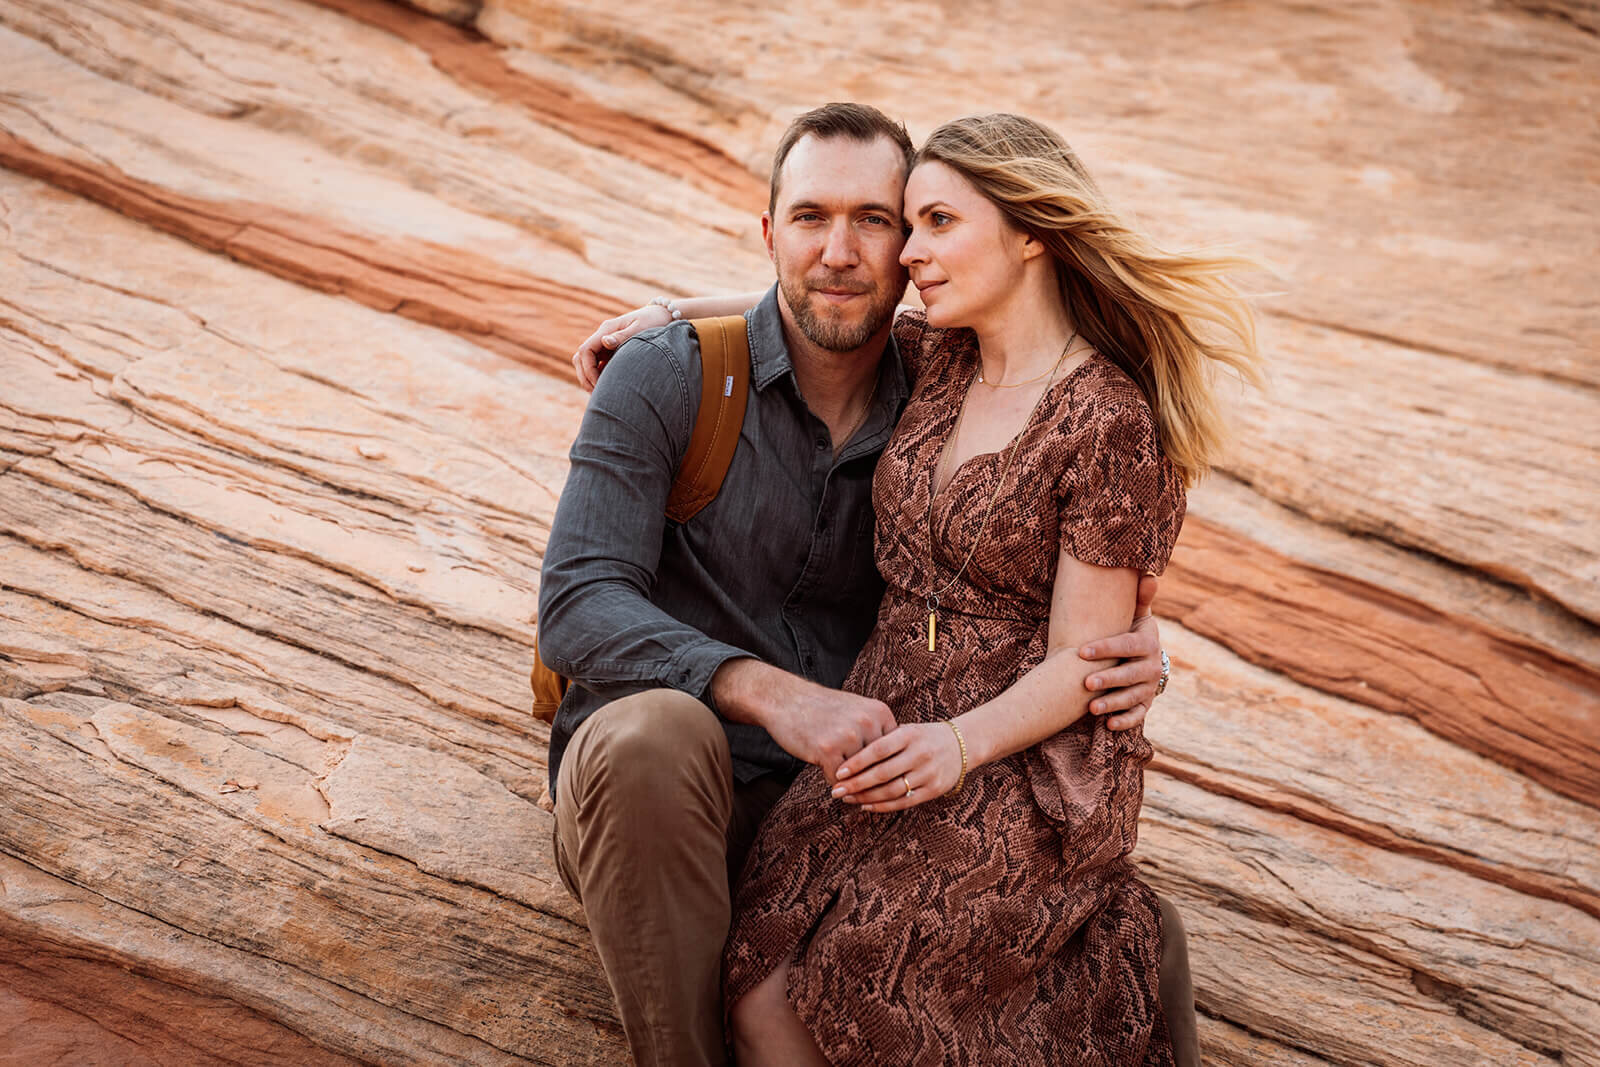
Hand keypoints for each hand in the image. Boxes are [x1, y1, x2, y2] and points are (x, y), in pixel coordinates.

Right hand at [572, 304, 671, 390]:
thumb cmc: (654, 321)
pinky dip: (598, 377)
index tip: (599, 384)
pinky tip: (608, 389)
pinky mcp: (611, 351)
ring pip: (586, 362)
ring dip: (589, 378)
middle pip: (580, 358)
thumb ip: (623, 336)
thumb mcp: (641, 328)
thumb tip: (605, 342)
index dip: (588, 369)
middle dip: (585, 377)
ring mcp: (605, 344)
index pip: (585, 350)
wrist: (662, 315)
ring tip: (601, 394)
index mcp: (607, 329)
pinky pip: (598, 365)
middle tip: (597, 394)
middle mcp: (603, 336)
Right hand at [711, 660, 895, 783]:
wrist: (786, 700)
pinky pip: (839, 780)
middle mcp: (867, 722)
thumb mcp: (858, 711)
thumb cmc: (823, 709)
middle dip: (872, 783)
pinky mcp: (827, 750)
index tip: (884, 781)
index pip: (894, 752)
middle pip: (879, 766)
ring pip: (860, 776)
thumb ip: (877, 732)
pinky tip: (832, 783)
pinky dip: (836, 785)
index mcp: (880, 712)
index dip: (888, 769)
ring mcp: (848, 736)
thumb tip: (895, 767)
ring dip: (854, 786)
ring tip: (849, 790)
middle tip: (869, 796)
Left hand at [828, 722, 962, 811]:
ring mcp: (928, 773)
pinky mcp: (933, 790)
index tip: (839, 772)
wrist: (961, 745)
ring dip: (866, 797)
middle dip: (856, 784)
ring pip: (891, 790)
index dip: (857, 763)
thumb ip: (882, 742)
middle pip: (882, 773)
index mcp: (909, 735)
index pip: (878, 750)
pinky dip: (883, 806)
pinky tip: (866, 806)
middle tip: (836, 791)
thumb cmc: (923, 737)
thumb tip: (847, 757)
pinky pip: (904, 802)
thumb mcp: (906, 730)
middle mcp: (920, 754)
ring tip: (848, 798)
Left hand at [1079, 574, 1161, 730]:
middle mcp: (1151, 667)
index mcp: (1147, 643)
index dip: (1105, 648)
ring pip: (1132, 698)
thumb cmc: (1131, 633)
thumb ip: (1139, 599)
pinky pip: (1138, 716)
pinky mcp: (1145, 704)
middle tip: (1085, 683)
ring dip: (1113, 704)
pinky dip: (1125, 721)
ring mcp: (1148, 687)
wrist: (1146, 658)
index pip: (1127, 645)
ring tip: (1091, 709)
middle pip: (1130, 675)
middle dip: (1109, 680)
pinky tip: (1108, 725)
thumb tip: (1149, 575)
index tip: (1081, 651)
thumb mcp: (1137, 616)